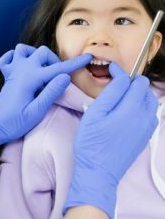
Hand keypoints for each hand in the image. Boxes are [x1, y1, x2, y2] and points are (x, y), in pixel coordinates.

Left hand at [0, 44, 91, 160]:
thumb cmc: (14, 123)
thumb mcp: (36, 112)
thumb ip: (50, 93)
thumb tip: (65, 76)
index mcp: (30, 79)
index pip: (57, 69)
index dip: (74, 63)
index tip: (87, 57)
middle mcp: (21, 69)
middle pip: (41, 52)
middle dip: (54, 61)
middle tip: (57, 77)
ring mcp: (12, 71)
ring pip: (23, 49)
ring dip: (35, 55)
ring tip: (41, 69)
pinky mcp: (7, 75)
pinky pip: (8, 58)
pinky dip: (15, 57)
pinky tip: (21, 66)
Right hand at [63, 63, 157, 218]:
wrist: (98, 171)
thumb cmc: (91, 143)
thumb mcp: (95, 113)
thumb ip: (111, 93)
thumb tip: (121, 77)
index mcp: (132, 109)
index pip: (134, 81)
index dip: (121, 72)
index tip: (111, 69)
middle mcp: (145, 117)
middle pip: (145, 89)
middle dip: (131, 83)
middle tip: (113, 87)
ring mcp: (147, 128)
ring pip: (149, 101)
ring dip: (136, 95)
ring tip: (119, 99)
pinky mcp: (145, 136)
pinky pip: (149, 114)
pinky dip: (139, 107)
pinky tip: (124, 113)